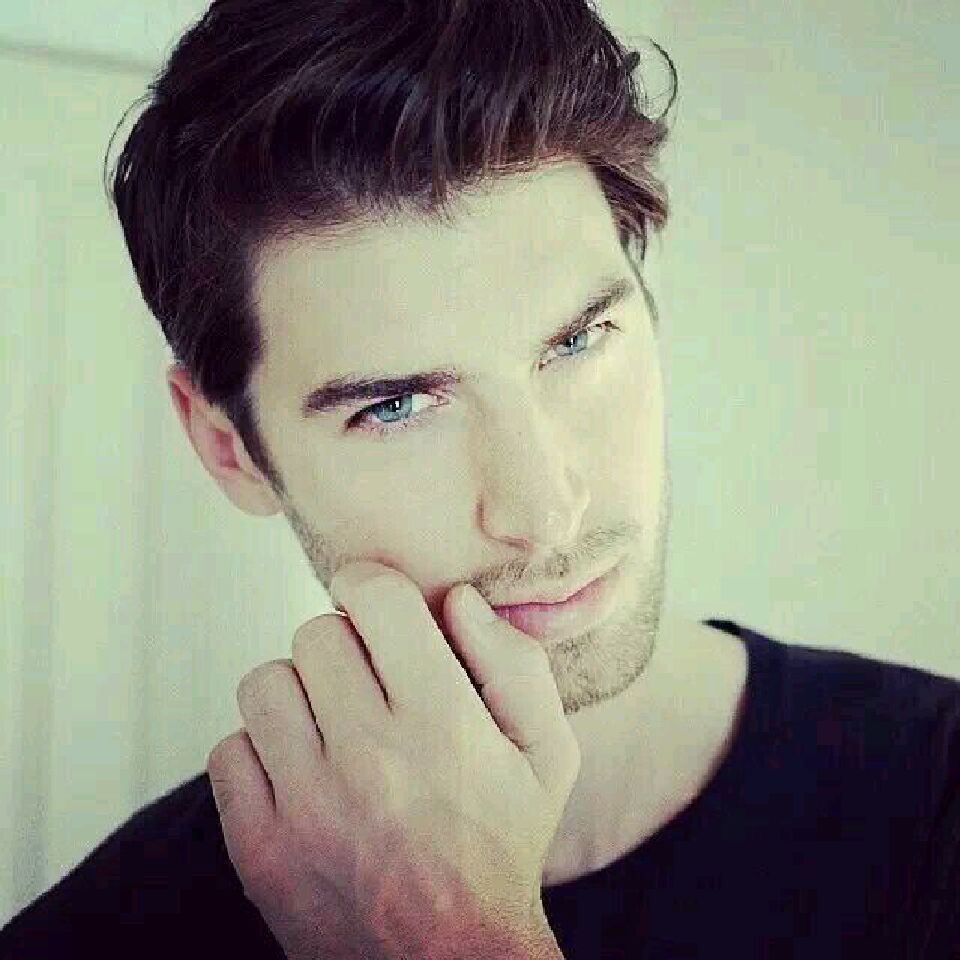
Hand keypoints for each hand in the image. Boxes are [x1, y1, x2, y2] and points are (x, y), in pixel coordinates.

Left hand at [206, 561, 578, 959]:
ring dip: (297, 694)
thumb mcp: (547, 755)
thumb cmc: (503, 847)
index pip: (375, 598)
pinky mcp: (259, 849)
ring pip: (265, 683)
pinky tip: (301, 775)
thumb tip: (458, 599)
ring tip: (330, 727)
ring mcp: (306, 806)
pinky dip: (261, 754)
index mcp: (444, 723)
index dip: (370, 586)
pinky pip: (230, 750)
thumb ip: (516, 664)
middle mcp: (371, 757)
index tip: (374, 604)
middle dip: (342, 645)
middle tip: (365, 683)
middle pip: (315, 634)